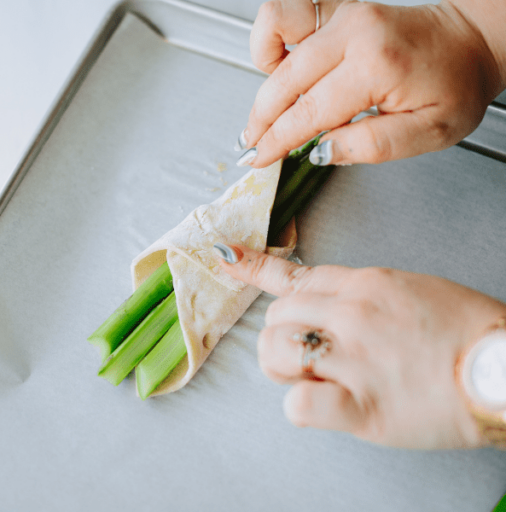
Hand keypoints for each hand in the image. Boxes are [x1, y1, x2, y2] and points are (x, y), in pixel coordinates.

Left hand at [219, 245, 505, 448]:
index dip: (253, 267)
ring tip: (316, 378)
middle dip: (280, 337)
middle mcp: (353, 315)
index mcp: (364, 285)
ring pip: (275, 352)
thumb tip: (323, 303)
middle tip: (307, 356)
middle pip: (275, 317)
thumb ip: (360, 294)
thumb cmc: (465, 334)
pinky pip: (298, 403)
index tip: (224, 256)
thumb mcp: (410, 291)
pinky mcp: (361, 406)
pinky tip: (330, 403)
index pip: (294, 274)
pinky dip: (304, 407)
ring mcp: (355, 358)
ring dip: (284, 369)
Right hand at [240, 0, 505, 167]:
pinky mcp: (337, 8)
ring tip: (271, 105)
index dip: (277, 141)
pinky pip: (285, 11)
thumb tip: (320, 151)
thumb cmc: (456, 84)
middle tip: (255, 144)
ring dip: (263, 75)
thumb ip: (371, 146)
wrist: (473, 40)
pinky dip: (270, 39)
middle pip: (284, 79)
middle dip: (262, 119)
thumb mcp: (428, 132)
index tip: (259, 159)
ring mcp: (343, 14)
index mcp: (377, 66)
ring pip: (274, 34)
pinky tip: (279, 67)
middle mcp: (355, 33)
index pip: (308, 112)